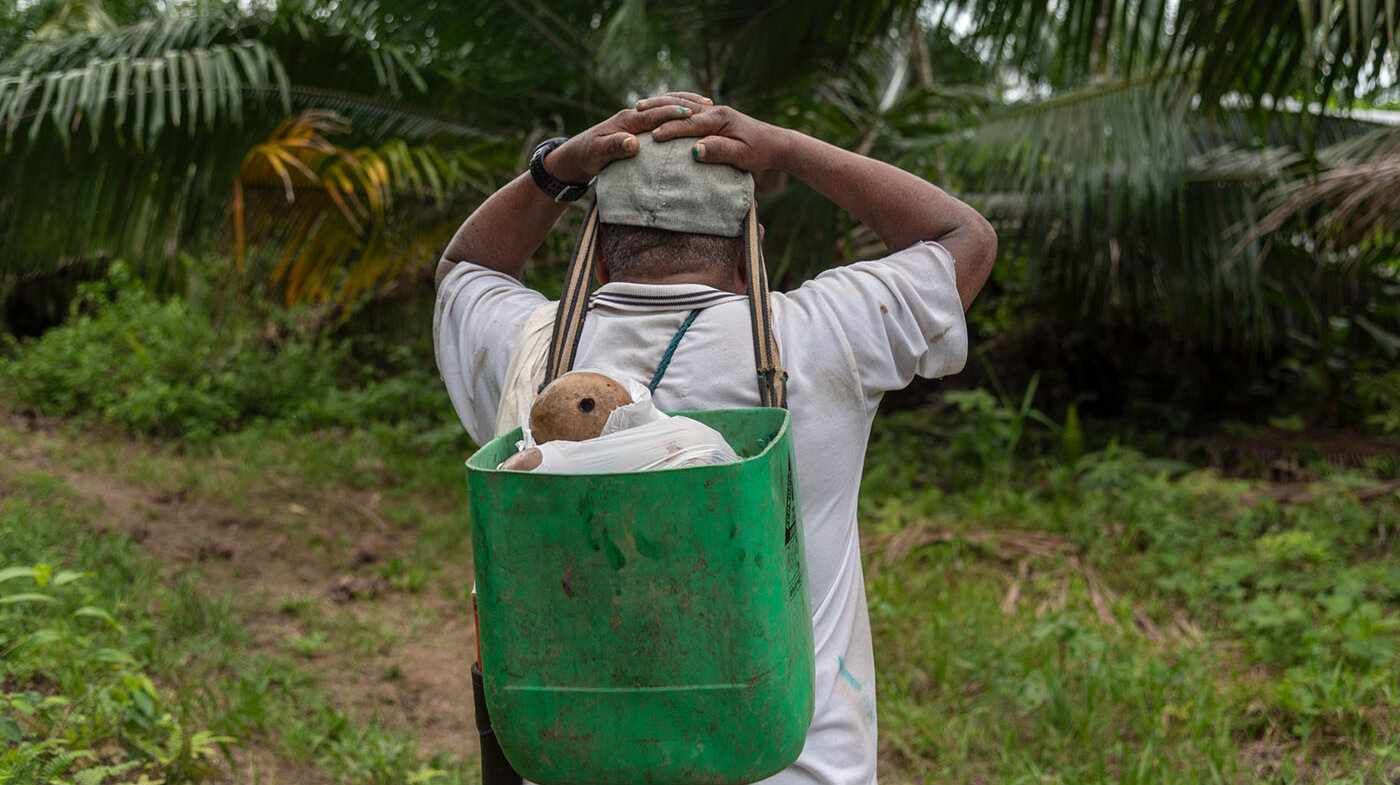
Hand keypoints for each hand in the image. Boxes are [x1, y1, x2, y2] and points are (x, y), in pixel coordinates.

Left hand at [543, 92, 713, 183]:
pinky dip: (678, 112)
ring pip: (665, 106)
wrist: (574, 155)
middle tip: (711, 107)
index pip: (653, 114)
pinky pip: (662, 115)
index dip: (672, 114)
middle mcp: (633, 115)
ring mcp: (636, 119)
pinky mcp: (638, 126)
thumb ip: (614, 148)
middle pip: (664, 105)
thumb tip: (632, 143)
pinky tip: (693, 116)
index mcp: (626, 121)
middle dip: (686, 104)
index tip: (692, 115)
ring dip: (686, 104)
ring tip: (709, 106)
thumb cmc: (586, 156)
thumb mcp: (597, 155)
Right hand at [645, 100, 791, 172]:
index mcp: (720, 119)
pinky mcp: (715, 117)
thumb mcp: (742, 156)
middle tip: (636, 112)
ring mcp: (715, 112)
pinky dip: (673, 107)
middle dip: (658, 110)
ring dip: (662, 105)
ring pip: (683, 105)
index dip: (671, 129)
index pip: (690, 124)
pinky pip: (689, 109)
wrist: (776, 143)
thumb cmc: (760, 152)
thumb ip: (720, 152)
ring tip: (641, 106)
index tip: (653, 136)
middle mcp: (716, 111)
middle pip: (681, 108)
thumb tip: (695, 150)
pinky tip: (662, 110)